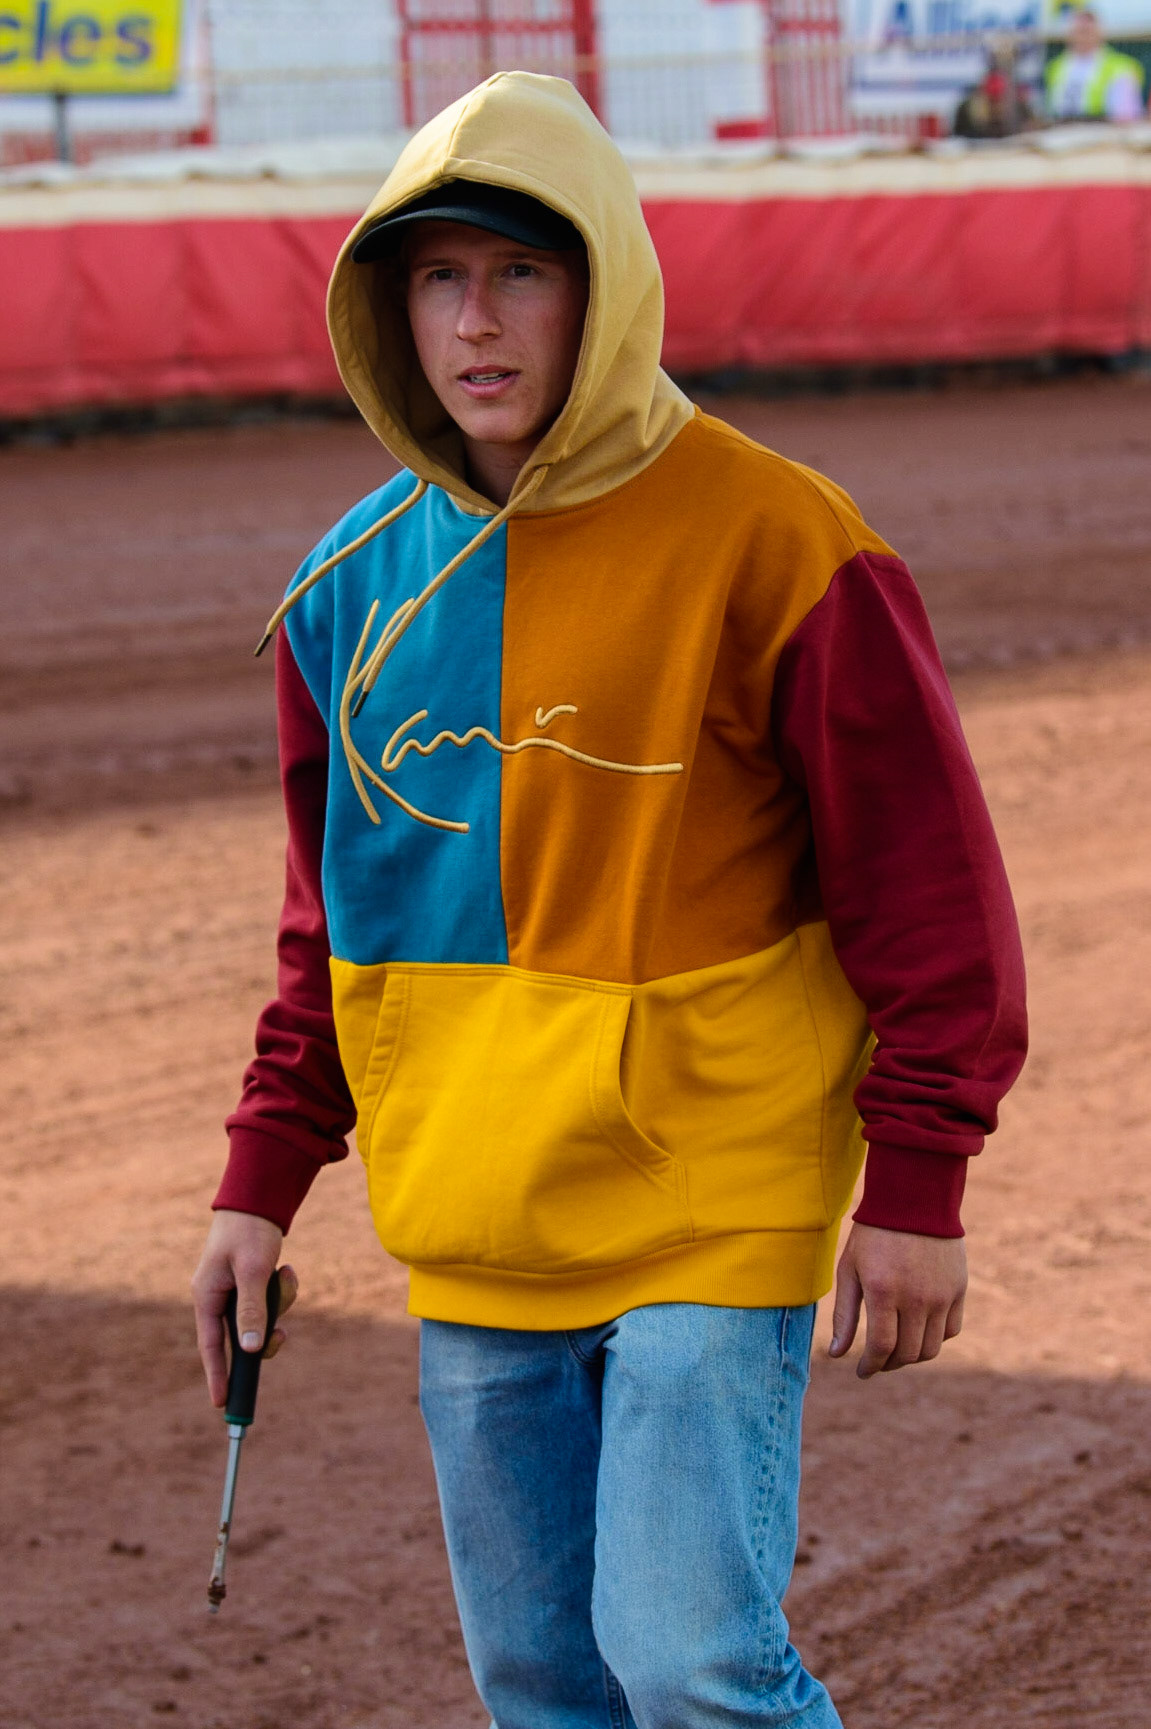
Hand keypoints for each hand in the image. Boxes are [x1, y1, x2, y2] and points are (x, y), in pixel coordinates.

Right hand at [191, 1209, 297, 1407]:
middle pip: (241, 1336)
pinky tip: (287, 1268)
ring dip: (279, 1302)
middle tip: (283, 1333)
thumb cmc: (250, 1230)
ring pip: (261, 1317)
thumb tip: (252, 1350)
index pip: (209, 1346)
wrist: (258, 1195)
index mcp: (207, 1295)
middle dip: (266, 1332)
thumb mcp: (253, 1271)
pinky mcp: (251, 1283)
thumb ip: (251, 1309)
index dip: (217, 1375)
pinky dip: (283, 1290)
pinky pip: (270, 1300)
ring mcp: (234, 1290)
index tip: (223, 1403)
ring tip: (285, 1273)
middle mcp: (217, 1297)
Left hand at [828, 1222, 965, 1378]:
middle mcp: (916, 1298)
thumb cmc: (874, 1234)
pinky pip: (950, 1330)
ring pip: (931, 1348)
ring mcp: (941, 1295)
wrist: (914, 1198)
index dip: (870, 1366)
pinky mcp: (959, 1289)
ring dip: (912, 1356)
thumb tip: (837, 1354)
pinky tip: (918, 1331)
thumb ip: (844, 1314)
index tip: (862, 1371)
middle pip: (907, 1353)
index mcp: (884, 1291)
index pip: (882, 1347)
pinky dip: (934, 1339)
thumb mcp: (850, 1269)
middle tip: (877, 1361)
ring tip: (896, 1350)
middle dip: (889, 1364)